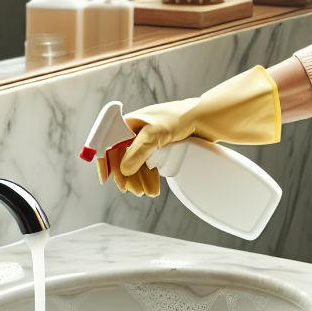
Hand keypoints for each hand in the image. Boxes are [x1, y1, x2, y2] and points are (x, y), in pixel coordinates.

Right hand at [97, 66, 281, 196]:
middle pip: (123, 157)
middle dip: (127, 175)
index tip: (107, 178)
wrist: (206, 118)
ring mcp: (149, 140)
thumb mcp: (154, 135)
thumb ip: (137, 153)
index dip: (106, 161)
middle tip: (132, 190)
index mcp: (129, 122)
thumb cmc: (180, 118)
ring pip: (137, 163)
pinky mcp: (161, 147)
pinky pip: (149, 165)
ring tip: (145, 192)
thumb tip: (124, 170)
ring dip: (139, 179)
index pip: (108, 142)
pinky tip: (152, 187)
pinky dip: (149, 177)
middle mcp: (136, 130)